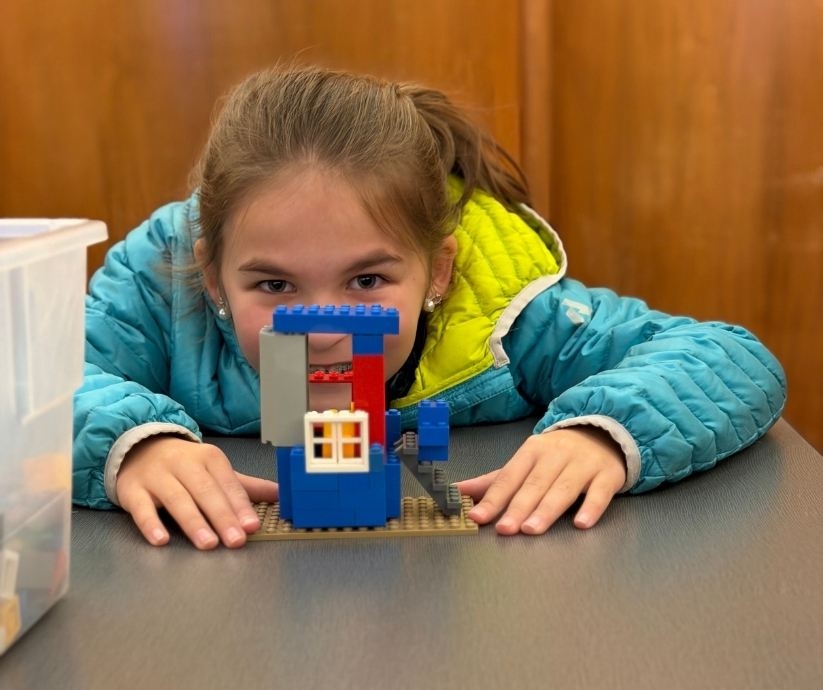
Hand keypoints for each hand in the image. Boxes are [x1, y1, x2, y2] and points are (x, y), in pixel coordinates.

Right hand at [117, 436, 278, 548]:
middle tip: (236, 540)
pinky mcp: (133, 490)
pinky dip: (150, 524)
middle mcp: (183, 464)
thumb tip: (280, 494)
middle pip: (205, 491)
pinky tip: (161, 540)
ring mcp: (157, 476)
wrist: (139, 447)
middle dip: (222, 517)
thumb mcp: (215, 470)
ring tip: (208, 543)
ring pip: (177, 499)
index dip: (241, 505)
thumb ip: (245, 486)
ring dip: (194, 522)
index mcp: (209, 458)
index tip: (252, 526)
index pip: (228, 483)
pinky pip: (141, 507)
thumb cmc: (184, 465)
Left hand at [455, 427, 625, 534]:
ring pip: (563, 489)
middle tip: (505, 529)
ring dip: (547, 510)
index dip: (493, 498)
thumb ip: (494, 481)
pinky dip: (591, 508)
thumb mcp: (525, 462)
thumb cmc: (557, 455)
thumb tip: (457, 492)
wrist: (602, 433)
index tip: (477, 517)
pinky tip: (581, 524)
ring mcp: (583, 464)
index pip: (509, 477)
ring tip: (531, 529)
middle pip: (534, 484)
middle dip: (518, 507)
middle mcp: (555, 455)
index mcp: (531, 451)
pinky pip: (599, 493)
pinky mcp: (607, 475)